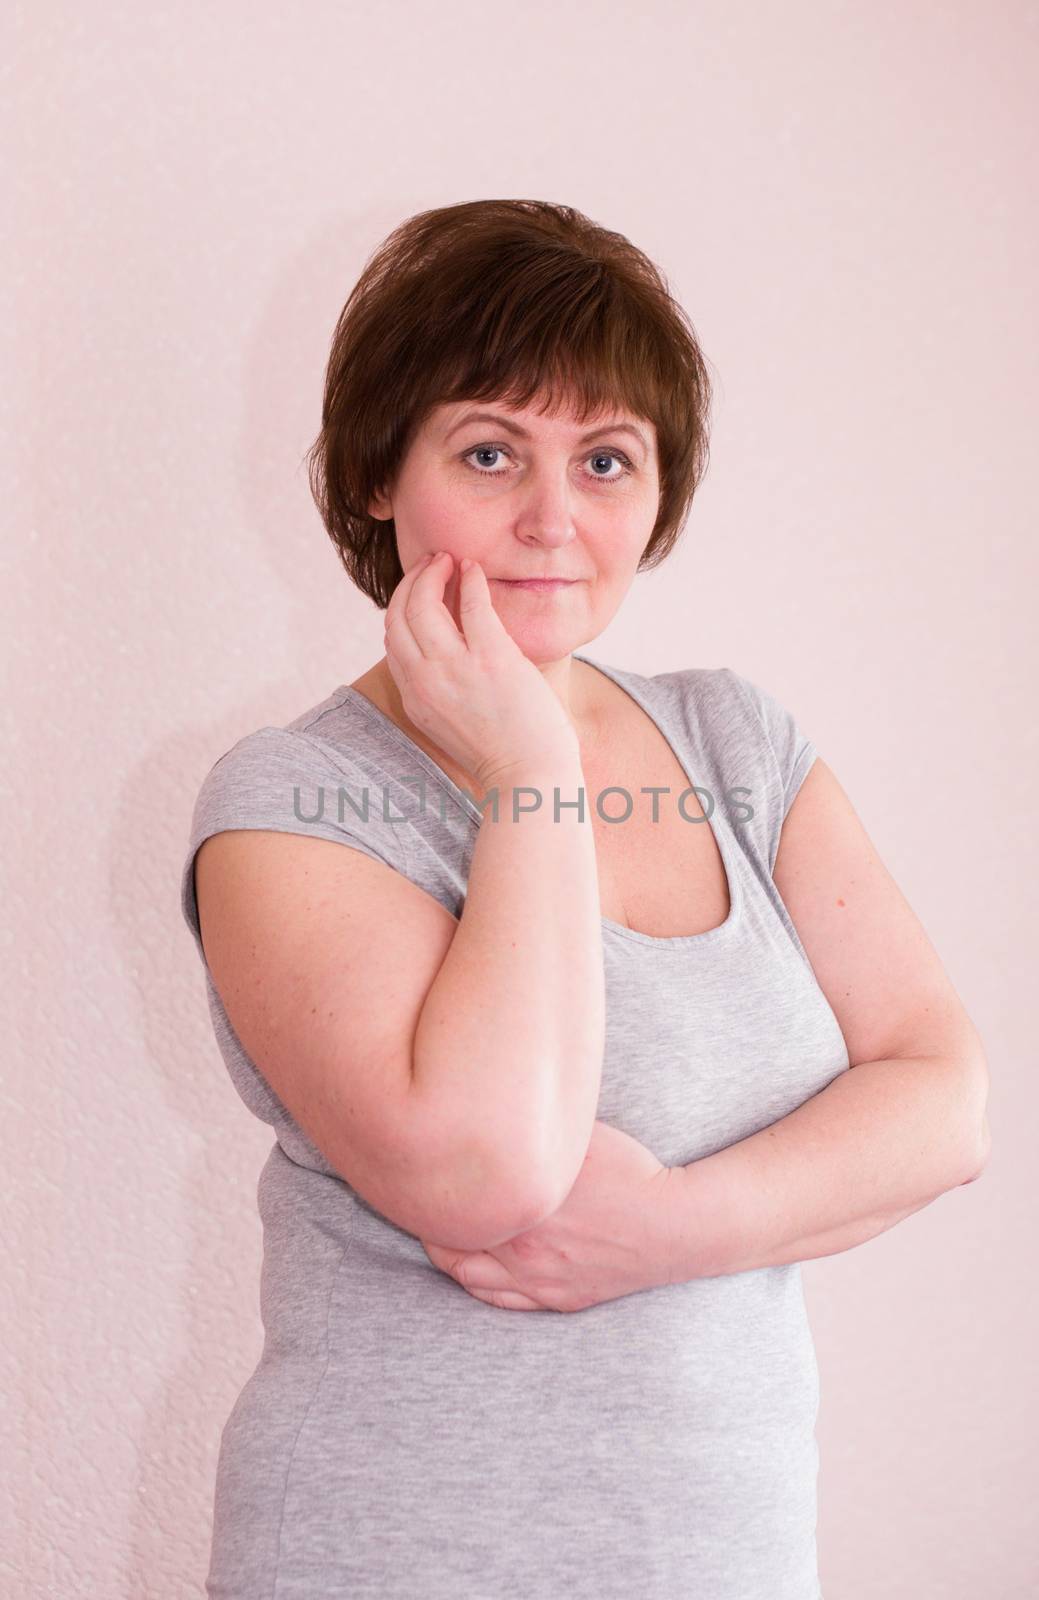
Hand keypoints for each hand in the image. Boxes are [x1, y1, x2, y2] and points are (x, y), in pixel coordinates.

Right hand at [383, 551, 578, 792]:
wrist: (530, 777)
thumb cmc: (501, 752)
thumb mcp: (450, 723)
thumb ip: (437, 689)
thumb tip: (440, 651)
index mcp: (414, 698)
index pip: (392, 640)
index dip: (401, 608)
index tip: (417, 591)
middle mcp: (426, 681)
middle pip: (398, 615)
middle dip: (411, 582)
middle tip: (429, 564)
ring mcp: (456, 669)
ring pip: (425, 603)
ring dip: (433, 573)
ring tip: (447, 560)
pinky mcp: (491, 659)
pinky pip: (472, 604)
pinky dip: (470, 580)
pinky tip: (473, 569)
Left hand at [420, 1120, 677, 1312]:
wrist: (675, 1225)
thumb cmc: (629, 1170)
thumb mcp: (577, 1139)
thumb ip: (530, 1128)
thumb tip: (493, 1106)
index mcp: (522, 1207)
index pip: (447, 1205)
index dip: (428, 1188)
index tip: (424, 1167)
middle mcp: (522, 1251)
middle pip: (446, 1244)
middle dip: (430, 1221)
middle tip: (424, 1197)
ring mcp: (539, 1282)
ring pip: (468, 1277)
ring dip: (449, 1254)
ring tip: (443, 1228)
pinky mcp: (558, 1300)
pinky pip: (500, 1300)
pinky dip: (477, 1282)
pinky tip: (473, 1263)